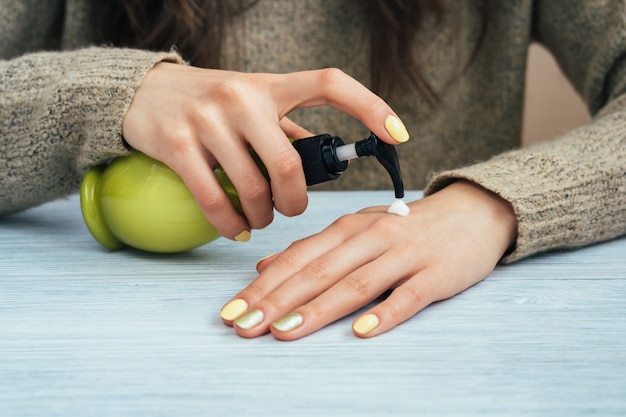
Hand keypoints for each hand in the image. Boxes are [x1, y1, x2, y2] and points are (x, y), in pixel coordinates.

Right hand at [122, 63, 408, 240]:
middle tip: (291, 211)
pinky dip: (230, 223)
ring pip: (253, 188)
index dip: (369, 107)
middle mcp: (242, 97)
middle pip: (288, 164)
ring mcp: (207, 119)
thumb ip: (284, 127)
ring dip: (263, 216)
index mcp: (270, 85)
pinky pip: (213, 198)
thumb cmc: (208, 100)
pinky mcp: (176, 143)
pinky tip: (236, 228)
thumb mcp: (250, 100)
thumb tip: (322, 157)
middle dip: (296, 202)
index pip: (329, 84)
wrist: (142, 91)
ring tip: (260, 219)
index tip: (398, 135)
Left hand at [219, 180, 517, 338]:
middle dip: (277, 300)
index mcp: (348, 228)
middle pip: (318, 271)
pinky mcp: (436, 273)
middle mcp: (370, 237)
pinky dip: (385, 313)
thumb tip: (265, 266)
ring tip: (285, 331)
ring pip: (355, 283)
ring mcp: (404, 254)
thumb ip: (314, 250)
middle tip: (245, 326)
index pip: (298, 258)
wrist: (471, 213)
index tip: (233, 310)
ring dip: (318, 308)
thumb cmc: (406, 228)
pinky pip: (409, 295)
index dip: (263, 286)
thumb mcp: (357, 230)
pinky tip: (361, 332)